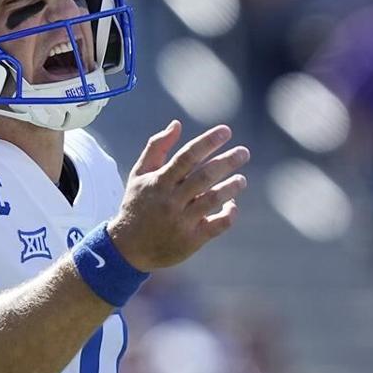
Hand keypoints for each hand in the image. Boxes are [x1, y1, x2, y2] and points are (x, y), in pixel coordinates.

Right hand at [107, 120, 249, 271]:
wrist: (128, 248)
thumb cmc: (136, 205)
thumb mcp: (139, 174)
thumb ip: (156, 148)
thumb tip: (176, 124)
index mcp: (159, 182)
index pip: (187, 157)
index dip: (208, 142)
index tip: (226, 131)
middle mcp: (171, 201)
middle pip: (204, 177)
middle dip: (227, 162)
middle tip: (243, 152)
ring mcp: (182, 221)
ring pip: (212, 200)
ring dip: (231, 187)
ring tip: (241, 180)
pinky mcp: (191, 240)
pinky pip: (216, 225)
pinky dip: (228, 214)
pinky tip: (232, 205)